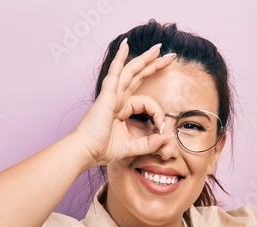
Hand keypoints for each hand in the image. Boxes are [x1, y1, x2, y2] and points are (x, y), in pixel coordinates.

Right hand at [71, 40, 176, 167]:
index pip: (147, 103)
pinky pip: (115, 71)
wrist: (86, 151)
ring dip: (145, 58)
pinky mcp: (108, 94)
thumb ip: (151, 143)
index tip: (162, 129)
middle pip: (139, 76)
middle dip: (155, 65)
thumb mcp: (133, 147)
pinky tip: (126, 46)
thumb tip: (167, 136)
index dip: (158, 114)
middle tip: (170, 56)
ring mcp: (112, 94)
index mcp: (122, 109)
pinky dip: (120, 58)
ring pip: (131, 70)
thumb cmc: (102, 149)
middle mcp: (118, 98)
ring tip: (158, 48)